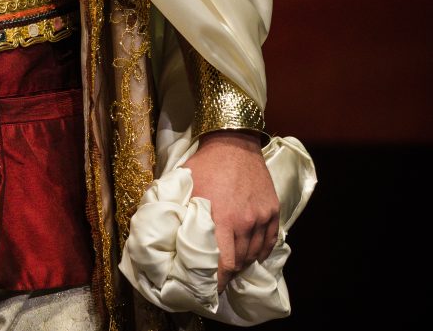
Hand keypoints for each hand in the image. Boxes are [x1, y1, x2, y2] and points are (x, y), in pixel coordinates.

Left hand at [185, 131, 279, 288]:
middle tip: (215, 275)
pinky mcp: (273, 211)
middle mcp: (244, 222)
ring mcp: (261, 217)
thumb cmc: (204, 164)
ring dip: (241, 261)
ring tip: (229, 261)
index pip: (222, 264)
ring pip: (253, 254)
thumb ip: (176, 211)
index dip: (215, 282)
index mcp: (220, 218)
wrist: (233, 142)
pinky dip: (258, 251)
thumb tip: (159, 233)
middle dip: (226, 273)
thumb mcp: (183, 186)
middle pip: (238, 262)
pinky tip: (248, 251)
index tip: (207, 290)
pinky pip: (268, 242)